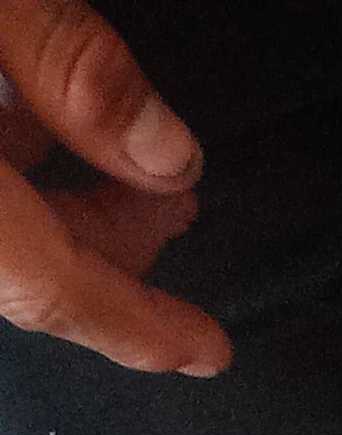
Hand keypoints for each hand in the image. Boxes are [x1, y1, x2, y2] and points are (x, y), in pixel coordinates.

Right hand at [0, 0, 225, 372]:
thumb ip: (67, 64)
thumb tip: (166, 154)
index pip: (46, 286)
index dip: (137, 326)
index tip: (208, 350)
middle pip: (18, 265)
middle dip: (109, 246)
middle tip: (176, 206)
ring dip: (59, 203)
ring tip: (122, 159)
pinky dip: (10, 166)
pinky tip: (37, 117)